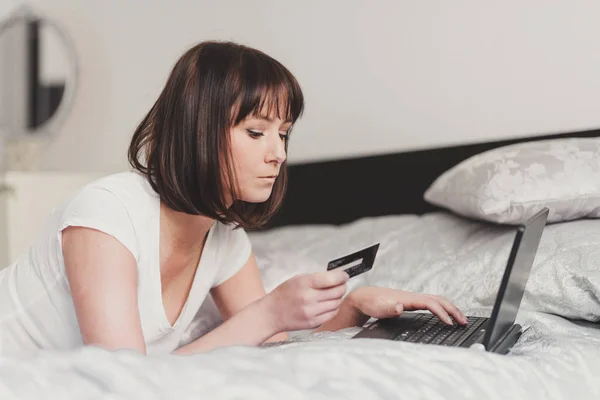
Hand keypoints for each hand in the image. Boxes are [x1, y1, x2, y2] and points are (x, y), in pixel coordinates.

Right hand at [263, 270, 348, 331]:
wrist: (271, 314)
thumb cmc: (283, 295)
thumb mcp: (297, 279)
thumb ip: (316, 278)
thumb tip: (336, 277)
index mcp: (304, 283)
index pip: (332, 279)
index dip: (342, 277)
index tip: (344, 276)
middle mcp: (309, 298)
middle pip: (337, 292)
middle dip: (342, 286)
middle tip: (341, 284)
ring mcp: (311, 312)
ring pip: (336, 303)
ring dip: (338, 298)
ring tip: (334, 294)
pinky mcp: (313, 323)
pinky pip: (332, 314)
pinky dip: (334, 308)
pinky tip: (329, 304)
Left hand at [346, 286, 467, 325]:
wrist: (364, 298)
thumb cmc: (371, 303)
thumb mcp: (378, 308)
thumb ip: (389, 308)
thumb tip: (399, 307)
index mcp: (408, 298)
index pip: (431, 303)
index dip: (442, 313)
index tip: (450, 323)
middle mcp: (413, 297)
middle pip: (438, 300)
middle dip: (453, 310)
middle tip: (464, 321)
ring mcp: (413, 299)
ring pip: (436, 300)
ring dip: (449, 308)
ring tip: (459, 319)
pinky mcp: (411, 302)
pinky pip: (431, 303)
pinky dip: (442, 308)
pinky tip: (443, 315)